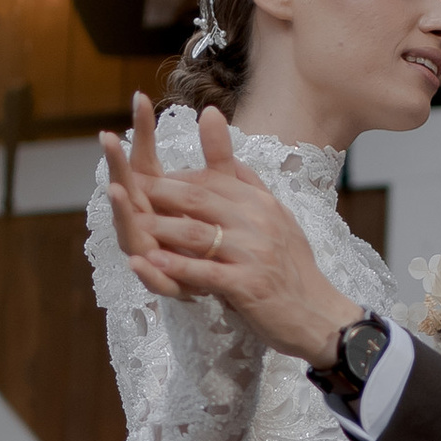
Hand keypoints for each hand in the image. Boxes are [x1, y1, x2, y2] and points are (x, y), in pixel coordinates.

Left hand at [97, 93, 367, 365]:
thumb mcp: (272, 216)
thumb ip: (242, 178)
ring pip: (197, 234)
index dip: (172, 179)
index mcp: (260, 202)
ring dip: (158, 230)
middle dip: (157, 195)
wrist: (319, 315)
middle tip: (120, 191)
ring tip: (127, 226)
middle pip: (198, 200)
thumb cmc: (290, 268)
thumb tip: (215, 125)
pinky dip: (176, 268)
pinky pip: (206, 272)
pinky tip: (151, 264)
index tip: (140, 178)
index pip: (210, 181)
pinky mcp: (249, 284)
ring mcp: (254, 252)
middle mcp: (258, 220)